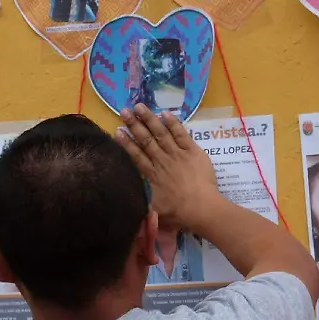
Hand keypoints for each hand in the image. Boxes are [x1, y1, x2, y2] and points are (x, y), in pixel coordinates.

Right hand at [116, 104, 219, 228]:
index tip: (117, 130)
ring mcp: (177, 154)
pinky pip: (181, 134)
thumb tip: (130, 209)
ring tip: (139, 106)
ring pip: (161, 133)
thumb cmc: (179, 213)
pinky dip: (173, 123)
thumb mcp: (155, 212)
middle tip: (124, 110)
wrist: (201, 207)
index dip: (126, 143)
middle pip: (146, 140)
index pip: (136, 155)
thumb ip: (143, 207)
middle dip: (134, 124)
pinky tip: (164, 113)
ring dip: (149, 119)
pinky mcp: (192, 151)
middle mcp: (162, 160)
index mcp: (152, 175)